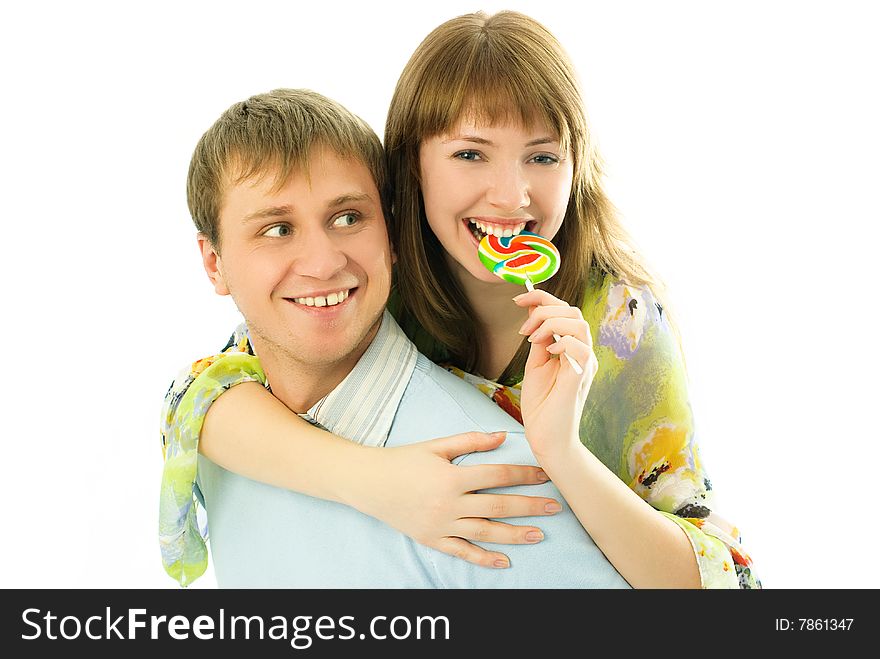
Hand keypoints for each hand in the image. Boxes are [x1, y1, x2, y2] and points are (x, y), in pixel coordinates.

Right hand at [354, 431, 562, 568]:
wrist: (368, 484)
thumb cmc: (403, 460)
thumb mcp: (436, 445)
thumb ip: (470, 440)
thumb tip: (503, 437)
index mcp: (452, 476)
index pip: (497, 475)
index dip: (524, 474)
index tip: (545, 475)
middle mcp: (449, 504)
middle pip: (498, 506)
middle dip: (529, 507)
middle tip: (555, 507)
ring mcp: (441, 525)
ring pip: (485, 532)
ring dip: (514, 534)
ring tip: (539, 535)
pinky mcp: (432, 539)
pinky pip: (462, 552)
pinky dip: (483, 559)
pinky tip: (504, 562)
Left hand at [515, 289, 598, 460]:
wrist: (546, 438)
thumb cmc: (542, 405)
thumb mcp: (535, 364)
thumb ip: (538, 339)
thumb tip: (533, 312)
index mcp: (572, 348)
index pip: (565, 311)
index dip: (542, 298)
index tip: (518, 299)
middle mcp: (582, 353)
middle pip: (574, 312)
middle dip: (544, 309)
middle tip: (524, 327)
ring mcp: (584, 365)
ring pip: (579, 324)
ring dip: (551, 323)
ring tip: (533, 337)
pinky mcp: (580, 378)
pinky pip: (582, 349)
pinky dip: (563, 342)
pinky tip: (548, 350)